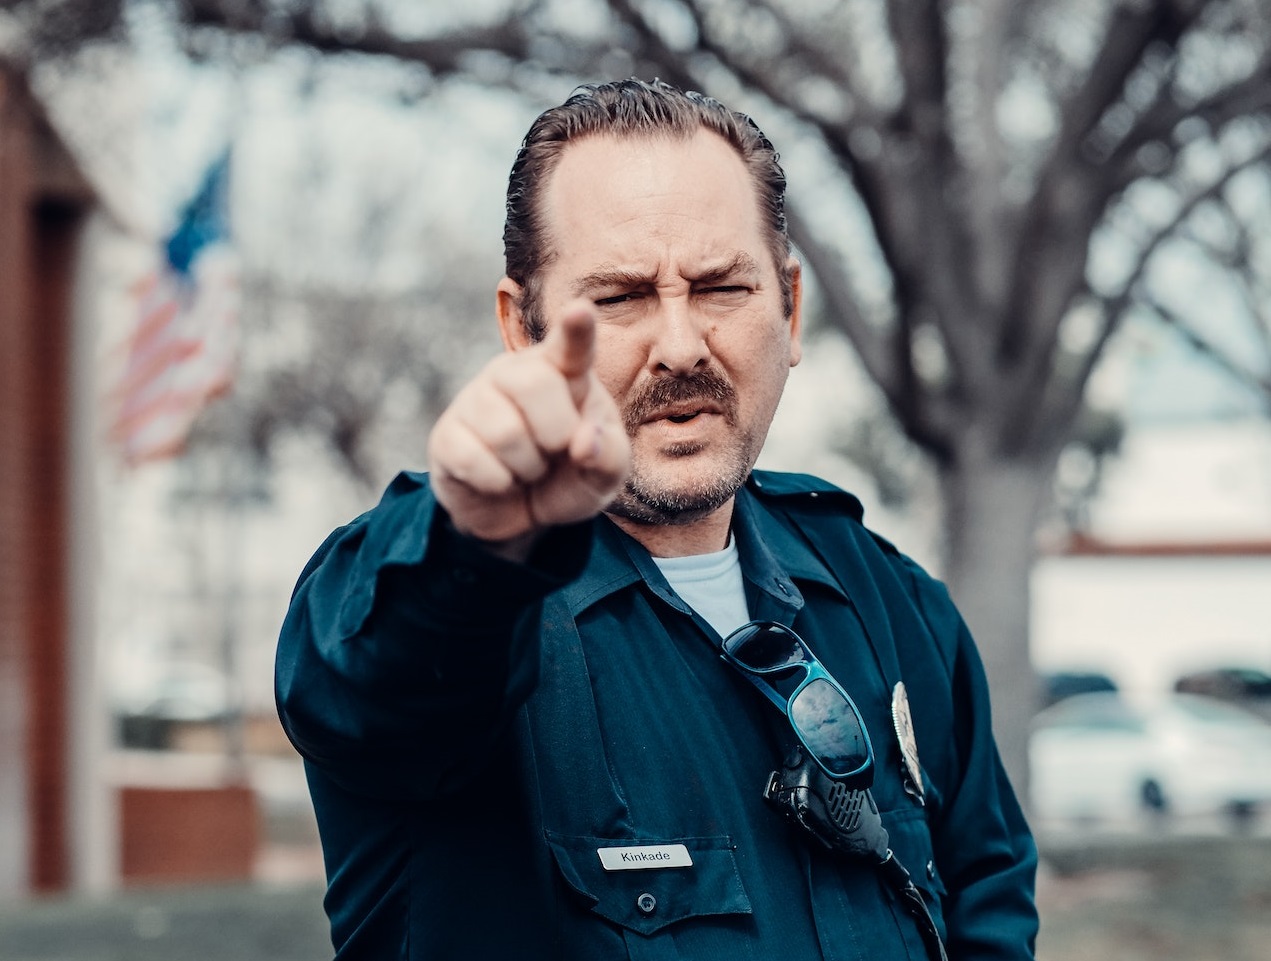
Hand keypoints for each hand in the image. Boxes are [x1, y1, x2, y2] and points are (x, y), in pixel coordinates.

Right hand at [427, 300, 630, 559]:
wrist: (522, 516)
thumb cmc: (568, 477)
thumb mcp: (604, 473)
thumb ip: (609, 456)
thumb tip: (584, 443)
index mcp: (564, 371)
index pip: (571, 344)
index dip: (575, 328)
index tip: (580, 310)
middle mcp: (515, 373)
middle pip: (535, 384)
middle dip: (556, 434)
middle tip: (555, 451)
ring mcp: (475, 400)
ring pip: (505, 431)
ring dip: (528, 468)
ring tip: (527, 468)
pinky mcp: (446, 435)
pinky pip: (474, 460)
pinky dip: (498, 484)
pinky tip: (499, 480)